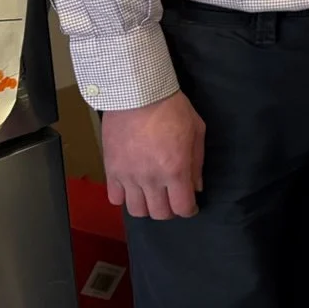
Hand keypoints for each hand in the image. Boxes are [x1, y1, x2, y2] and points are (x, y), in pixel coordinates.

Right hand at [102, 90, 205, 219]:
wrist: (137, 93)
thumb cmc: (172, 108)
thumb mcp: (196, 130)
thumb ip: (197, 163)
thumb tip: (196, 187)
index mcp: (175, 170)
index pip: (182, 208)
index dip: (189, 210)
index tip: (190, 205)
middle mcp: (151, 178)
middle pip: (159, 214)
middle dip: (170, 210)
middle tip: (172, 198)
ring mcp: (128, 176)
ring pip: (136, 210)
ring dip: (147, 206)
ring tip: (151, 195)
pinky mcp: (111, 169)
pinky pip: (114, 198)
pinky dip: (124, 197)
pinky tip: (132, 187)